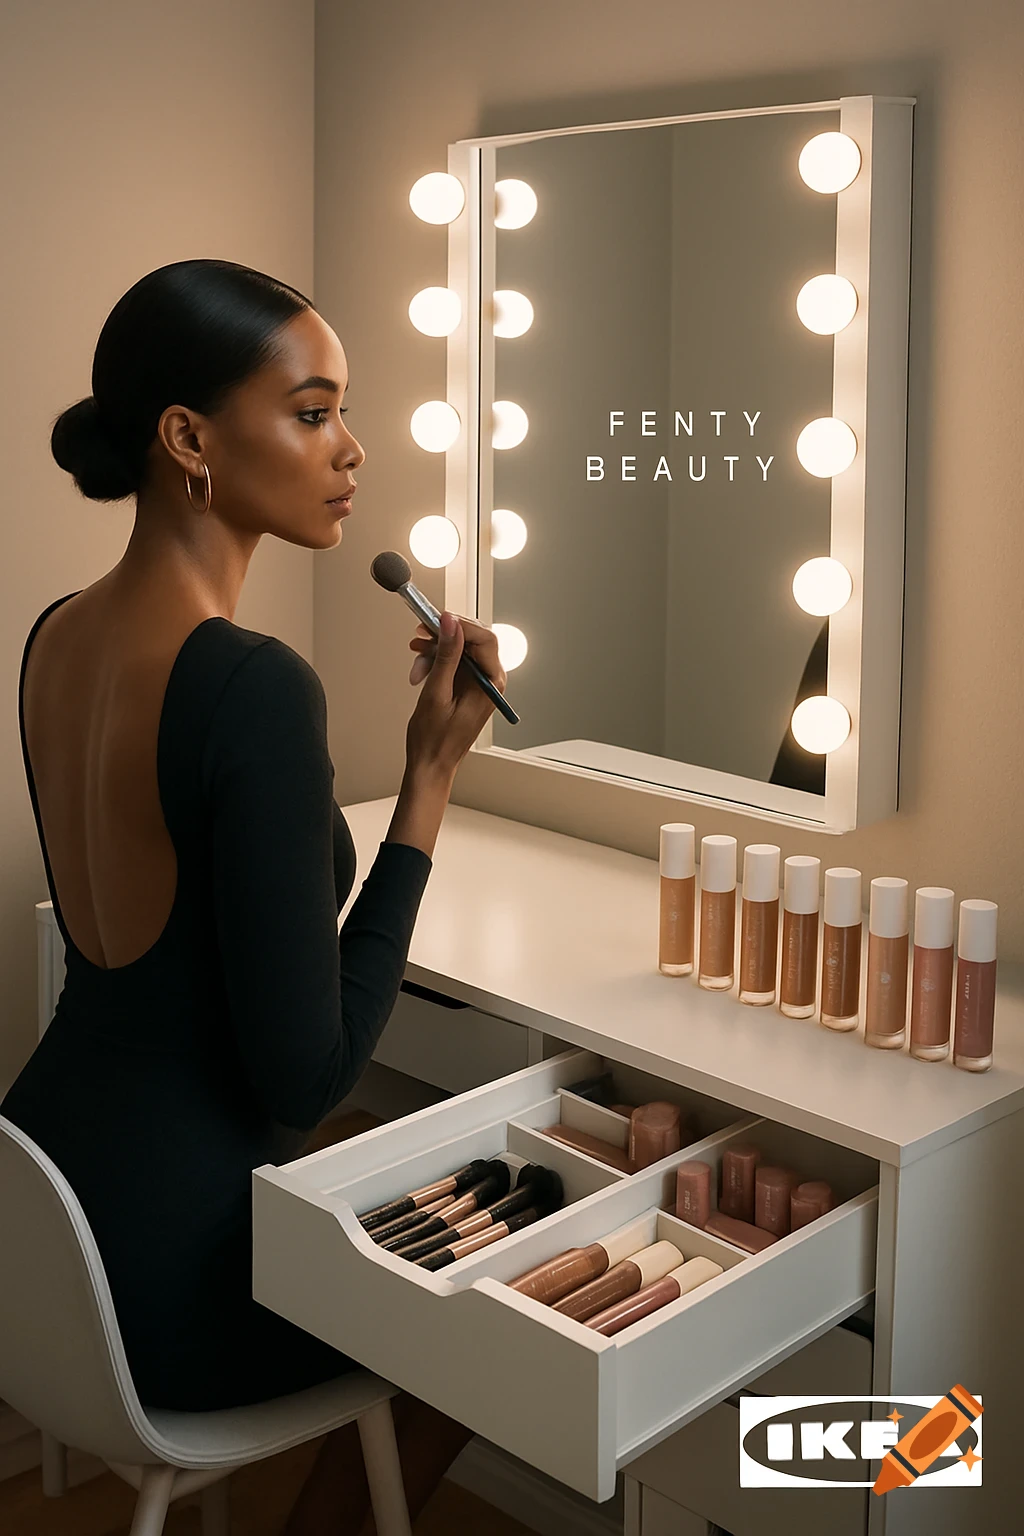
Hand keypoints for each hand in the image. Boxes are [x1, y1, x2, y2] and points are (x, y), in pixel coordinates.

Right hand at [404, 612, 506, 777]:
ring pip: (459, 649)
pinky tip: (421, 669)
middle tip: (421, 634)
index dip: (461, 625)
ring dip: (435, 650)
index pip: (485, 639)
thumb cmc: (436, 740)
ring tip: (417, 659)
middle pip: (472, 640)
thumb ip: (446, 656)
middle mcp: (489, 681)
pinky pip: (453, 661)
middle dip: (444, 636)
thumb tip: (451, 625)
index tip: (437, 619)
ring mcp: (478, 682)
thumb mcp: (437, 693)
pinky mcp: (466, 684)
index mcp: (491, 684)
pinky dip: (435, 661)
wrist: (431, 763)